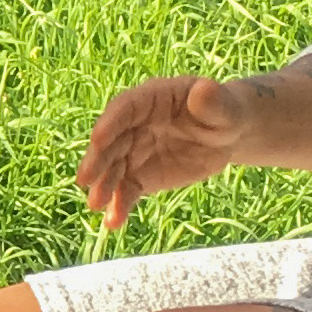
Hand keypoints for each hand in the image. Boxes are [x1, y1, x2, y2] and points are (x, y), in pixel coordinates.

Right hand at [75, 74, 257, 229]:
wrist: (226, 136)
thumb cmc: (224, 113)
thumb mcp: (225, 106)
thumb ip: (213, 101)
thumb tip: (204, 89)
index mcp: (151, 98)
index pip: (126, 108)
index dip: (111, 123)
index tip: (97, 139)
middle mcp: (135, 124)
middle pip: (111, 142)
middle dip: (98, 160)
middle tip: (85, 179)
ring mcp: (135, 151)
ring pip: (114, 169)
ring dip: (103, 186)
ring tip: (96, 205)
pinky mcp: (142, 175)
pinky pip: (127, 190)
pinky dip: (119, 206)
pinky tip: (113, 223)